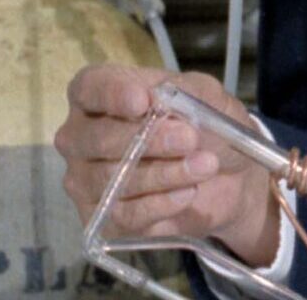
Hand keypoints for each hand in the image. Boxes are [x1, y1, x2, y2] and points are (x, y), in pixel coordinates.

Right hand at [54, 64, 281, 267]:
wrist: (224, 170)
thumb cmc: (201, 121)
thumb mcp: (201, 93)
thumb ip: (179, 91)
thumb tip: (157, 99)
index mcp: (99, 95)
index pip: (89, 88)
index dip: (112, 94)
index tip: (143, 102)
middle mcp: (82, 138)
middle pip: (99, 139)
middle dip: (149, 139)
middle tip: (190, 139)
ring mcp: (87, 181)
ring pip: (114, 180)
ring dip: (164, 173)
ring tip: (205, 165)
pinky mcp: (104, 219)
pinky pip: (125, 215)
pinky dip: (160, 204)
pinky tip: (188, 192)